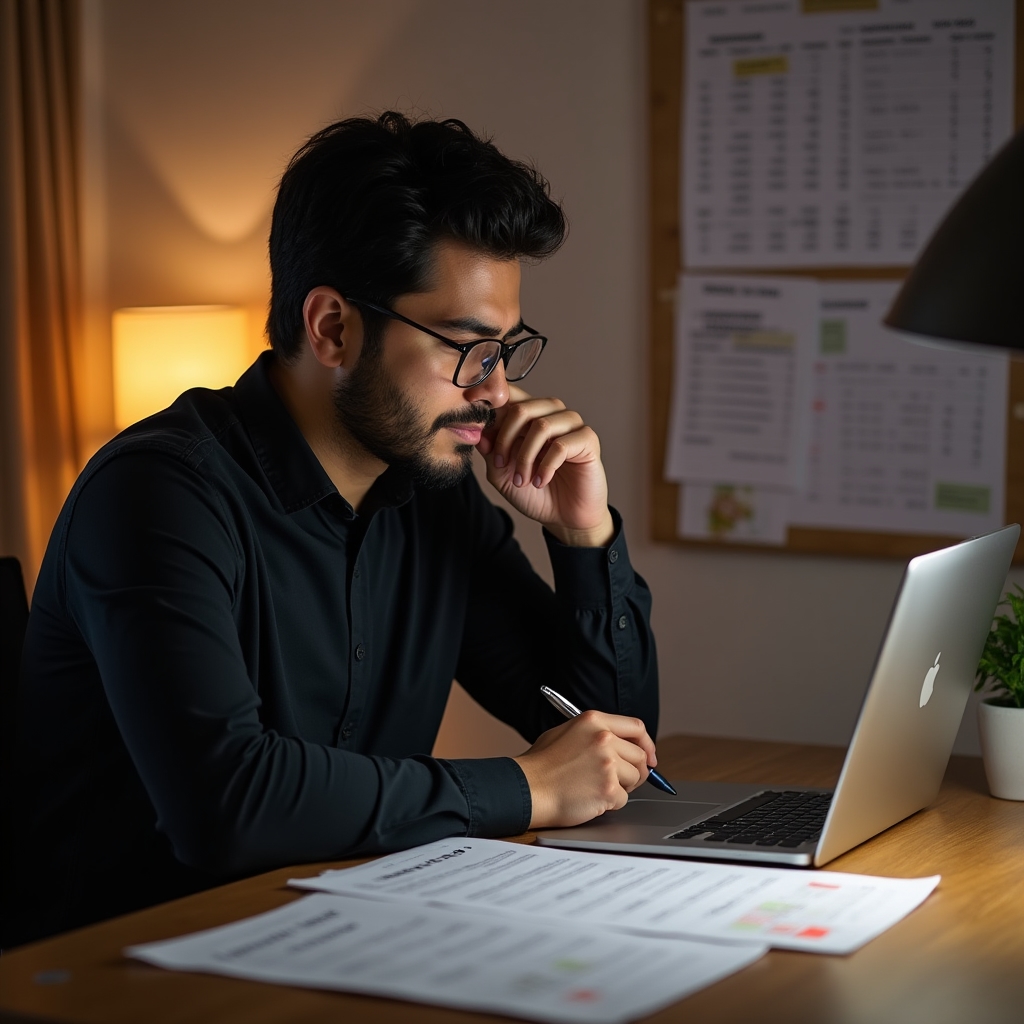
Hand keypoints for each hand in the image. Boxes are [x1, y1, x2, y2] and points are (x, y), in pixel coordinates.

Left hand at [477, 385, 613, 547]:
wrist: (564, 517)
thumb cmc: (535, 493)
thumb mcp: (502, 474)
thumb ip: (490, 452)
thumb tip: (476, 430)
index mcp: (529, 416)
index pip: (510, 396)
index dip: (490, 402)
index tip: (471, 413)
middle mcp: (551, 414)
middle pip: (522, 408)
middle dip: (505, 439)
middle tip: (500, 464)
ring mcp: (571, 424)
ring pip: (541, 426)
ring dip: (525, 457)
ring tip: (521, 480)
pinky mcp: (587, 440)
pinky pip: (561, 445)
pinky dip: (545, 466)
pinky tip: (540, 482)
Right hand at [512, 711, 657, 828]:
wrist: (527, 788)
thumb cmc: (541, 765)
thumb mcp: (566, 732)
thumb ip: (595, 733)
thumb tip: (623, 745)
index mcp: (594, 721)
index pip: (636, 728)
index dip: (647, 744)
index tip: (650, 757)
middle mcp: (603, 738)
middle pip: (640, 756)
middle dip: (635, 771)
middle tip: (620, 781)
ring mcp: (607, 763)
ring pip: (635, 778)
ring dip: (621, 788)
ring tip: (595, 787)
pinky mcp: (608, 788)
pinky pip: (623, 799)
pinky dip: (610, 803)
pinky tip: (589, 798)